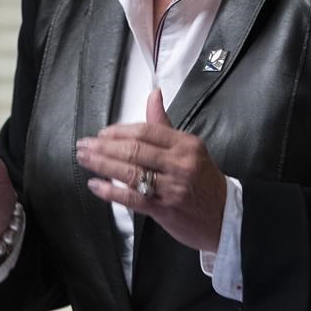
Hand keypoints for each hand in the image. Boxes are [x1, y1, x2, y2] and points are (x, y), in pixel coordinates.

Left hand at [75, 88, 226, 251]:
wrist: (225, 217)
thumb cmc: (204, 180)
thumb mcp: (190, 147)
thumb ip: (165, 124)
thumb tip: (153, 94)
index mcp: (185, 144)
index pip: (147, 131)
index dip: (120, 131)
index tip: (102, 133)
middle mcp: (180, 164)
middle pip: (135, 150)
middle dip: (105, 147)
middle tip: (84, 145)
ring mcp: (172, 188)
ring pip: (131, 173)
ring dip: (103, 165)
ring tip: (85, 159)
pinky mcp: (166, 210)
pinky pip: (133, 198)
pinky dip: (111, 191)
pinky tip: (96, 185)